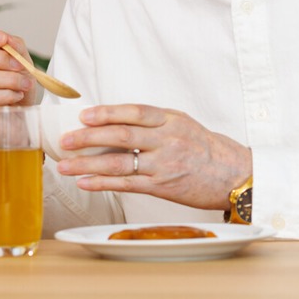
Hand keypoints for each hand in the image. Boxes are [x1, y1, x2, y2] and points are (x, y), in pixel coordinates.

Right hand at [0, 25, 37, 123]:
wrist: (22, 118)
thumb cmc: (17, 88)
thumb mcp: (20, 63)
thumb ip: (15, 47)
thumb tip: (7, 39)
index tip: (3, 39)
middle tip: (19, 65)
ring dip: (6, 79)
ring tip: (24, 84)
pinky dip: (5, 95)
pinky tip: (17, 95)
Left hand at [54, 103, 251, 210]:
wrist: (234, 173)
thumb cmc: (203, 146)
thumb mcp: (180, 122)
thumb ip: (151, 120)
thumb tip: (110, 118)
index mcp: (169, 120)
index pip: (134, 112)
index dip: (107, 112)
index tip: (84, 115)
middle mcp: (166, 140)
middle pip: (121, 136)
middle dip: (88, 138)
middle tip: (65, 140)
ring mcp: (164, 165)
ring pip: (119, 163)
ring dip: (88, 164)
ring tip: (65, 165)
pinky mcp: (162, 187)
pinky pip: (128, 184)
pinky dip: (103, 183)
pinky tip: (85, 182)